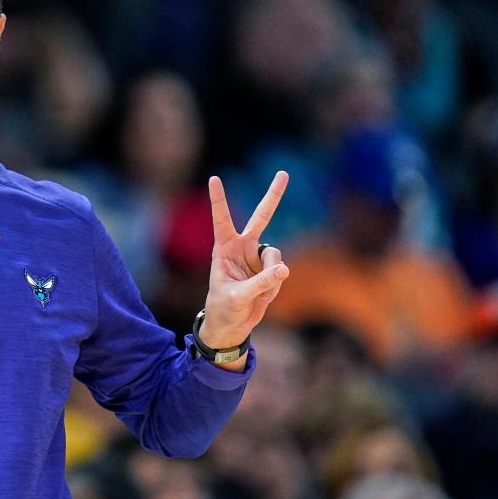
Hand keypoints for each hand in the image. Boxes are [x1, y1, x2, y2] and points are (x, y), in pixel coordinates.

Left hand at [200, 171, 289, 350]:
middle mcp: (243, 247)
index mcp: (225, 248)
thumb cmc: (224, 307)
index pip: (222, 219)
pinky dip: (274, 287)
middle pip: (261, 217)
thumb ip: (261, 282)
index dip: (219, 199)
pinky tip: (262, 296)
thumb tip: (284, 269)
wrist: (233, 325)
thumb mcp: (238, 296)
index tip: (214, 178)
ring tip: (257, 292)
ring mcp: (258, 257)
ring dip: (271, 275)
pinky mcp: (270, 269)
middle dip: (273, 196)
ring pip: (275, 256)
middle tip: (284, 173)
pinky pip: (280, 272)